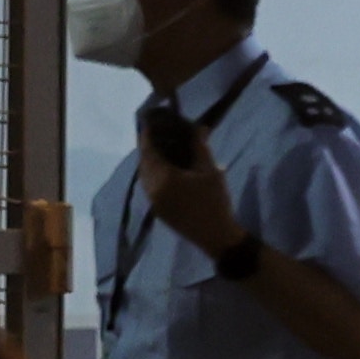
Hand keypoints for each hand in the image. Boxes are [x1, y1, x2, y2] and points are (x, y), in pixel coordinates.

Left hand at [137, 133, 240, 254]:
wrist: (215, 236)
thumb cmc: (215, 202)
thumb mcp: (211, 172)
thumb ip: (200, 148)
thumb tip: (197, 128)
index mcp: (163, 177)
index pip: (148, 150)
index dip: (148, 135)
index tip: (151, 122)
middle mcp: (151, 188)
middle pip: (144, 162)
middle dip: (148, 147)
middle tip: (158, 134)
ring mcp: (152, 200)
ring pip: (145, 175)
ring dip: (150, 161)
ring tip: (162, 150)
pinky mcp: (157, 209)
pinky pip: (149, 185)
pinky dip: (153, 174)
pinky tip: (166, 171)